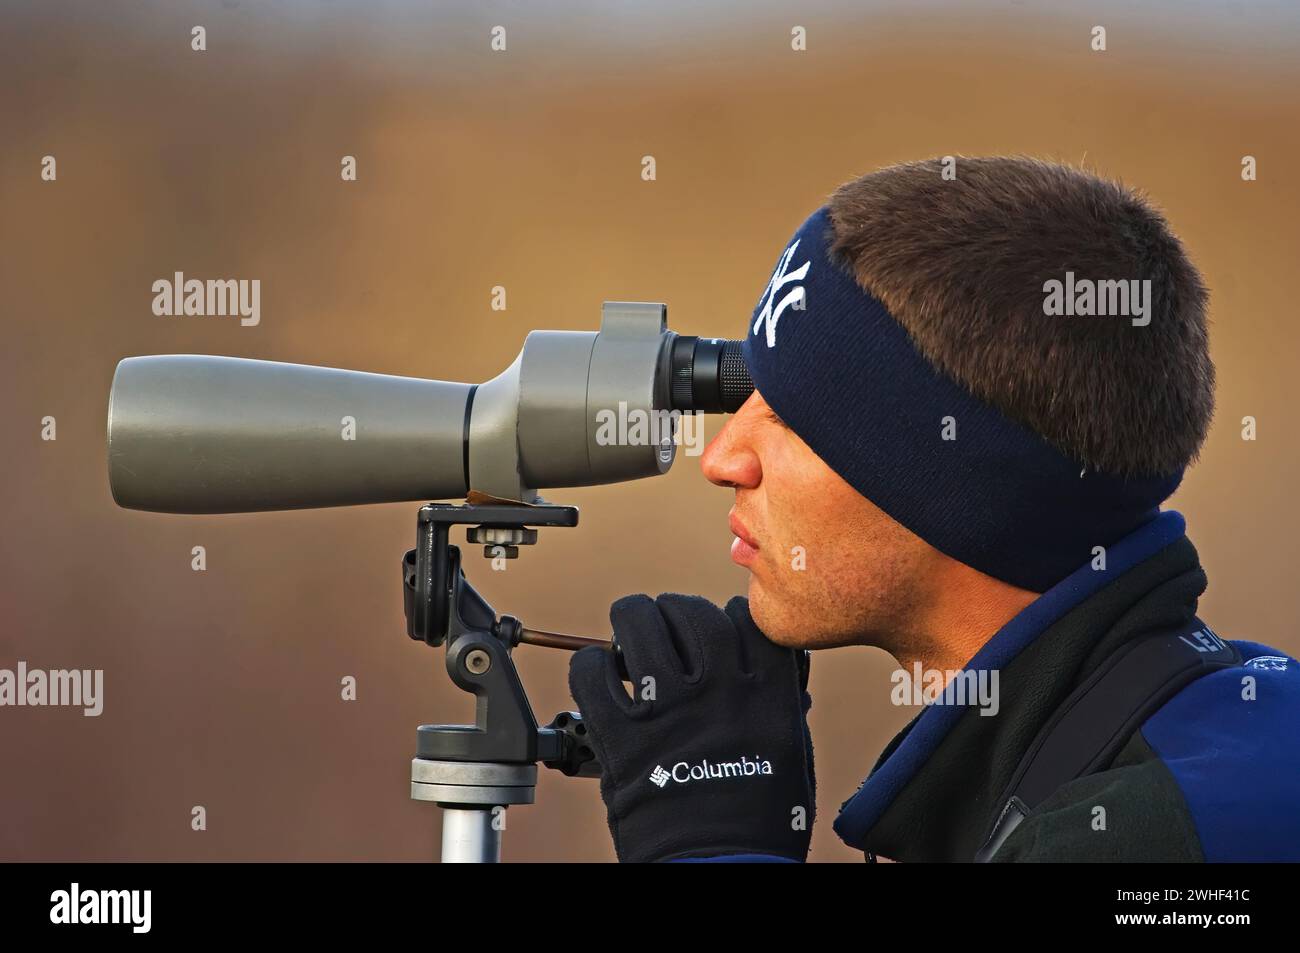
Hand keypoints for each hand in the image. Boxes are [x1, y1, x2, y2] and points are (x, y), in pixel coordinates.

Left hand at [569, 593, 814, 861]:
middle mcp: (715, 688)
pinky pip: (591, 672)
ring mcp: (665, 707)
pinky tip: (600, 675)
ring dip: (631, 618)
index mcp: (764, 692)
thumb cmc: (764, 822)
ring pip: (637, 623)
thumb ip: (780, 703)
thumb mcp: (792, 750)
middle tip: (669, 622)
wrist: (723, 868)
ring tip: (629, 629)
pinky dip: (590, 665)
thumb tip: (777, 675)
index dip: (728, 616)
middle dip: (676, 611)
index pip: (745, 618)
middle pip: (689, 612)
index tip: (721, 626)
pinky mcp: (620, 733)